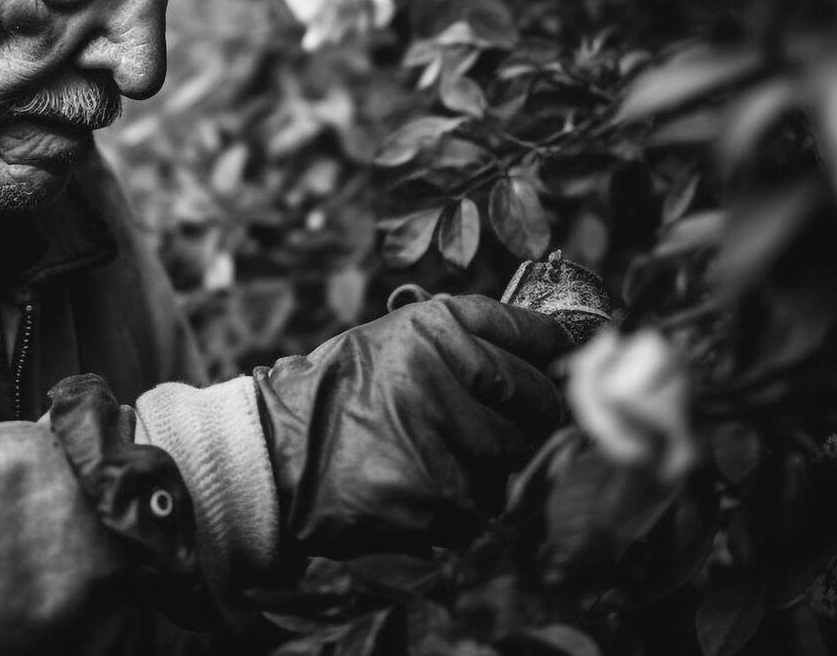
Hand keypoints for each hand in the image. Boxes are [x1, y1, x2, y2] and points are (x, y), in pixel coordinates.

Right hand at [252, 295, 570, 559]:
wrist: (276, 453)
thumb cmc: (337, 393)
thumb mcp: (392, 338)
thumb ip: (461, 338)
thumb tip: (549, 344)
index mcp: (435, 328)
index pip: (532, 334)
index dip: (553, 352)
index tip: (560, 362)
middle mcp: (443, 375)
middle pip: (537, 405)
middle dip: (526, 420)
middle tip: (496, 427)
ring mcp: (441, 437)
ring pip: (511, 461)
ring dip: (487, 468)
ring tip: (437, 460)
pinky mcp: (437, 495)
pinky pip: (481, 506)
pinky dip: (460, 507)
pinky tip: (419, 490)